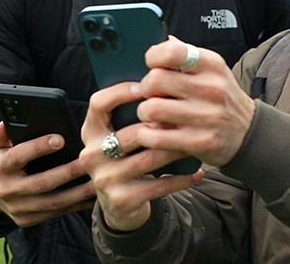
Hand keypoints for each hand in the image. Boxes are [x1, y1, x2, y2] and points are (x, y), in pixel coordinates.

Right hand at [0, 122, 94, 226]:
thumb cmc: (2, 161)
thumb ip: (1, 133)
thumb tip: (6, 124)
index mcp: (0, 168)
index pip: (18, 157)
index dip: (38, 148)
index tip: (60, 139)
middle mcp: (8, 190)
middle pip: (41, 183)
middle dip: (67, 172)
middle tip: (87, 161)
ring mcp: (18, 208)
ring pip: (52, 202)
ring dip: (77, 192)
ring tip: (95, 179)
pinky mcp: (28, 220)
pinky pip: (56, 213)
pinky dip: (76, 205)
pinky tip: (91, 196)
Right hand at [80, 83, 203, 231]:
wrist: (119, 204)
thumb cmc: (127, 158)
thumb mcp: (121, 135)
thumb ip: (131, 115)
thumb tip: (163, 85)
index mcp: (91, 132)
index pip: (99, 103)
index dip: (122, 92)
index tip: (147, 87)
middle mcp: (92, 155)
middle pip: (133, 133)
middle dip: (164, 125)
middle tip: (188, 117)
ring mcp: (105, 179)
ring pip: (150, 158)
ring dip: (177, 149)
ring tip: (196, 140)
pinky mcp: (121, 199)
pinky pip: (159, 185)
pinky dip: (182, 178)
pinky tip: (198, 172)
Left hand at [136, 36, 256, 166]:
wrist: (247, 131)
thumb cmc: (222, 97)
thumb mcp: (213, 70)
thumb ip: (187, 55)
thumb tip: (163, 40)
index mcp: (212, 65)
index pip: (172, 51)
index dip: (153, 57)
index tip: (153, 65)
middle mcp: (211, 89)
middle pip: (155, 80)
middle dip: (145, 87)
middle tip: (150, 93)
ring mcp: (205, 116)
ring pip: (151, 109)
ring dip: (144, 112)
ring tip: (151, 114)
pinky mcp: (198, 142)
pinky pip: (156, 137)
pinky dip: (146, 135)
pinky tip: (151, 132)